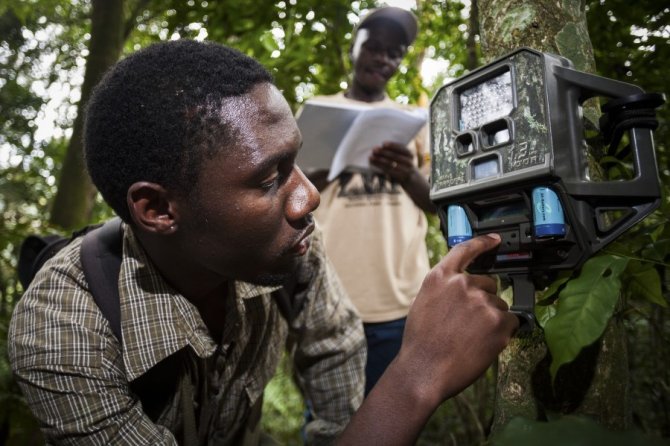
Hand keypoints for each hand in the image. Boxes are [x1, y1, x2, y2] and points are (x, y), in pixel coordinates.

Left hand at [369, 142, 415, 183]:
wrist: (409, 179)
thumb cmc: (401, 164)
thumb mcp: (401, 156)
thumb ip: (393, 152)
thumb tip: (378, 147)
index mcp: (409, 154)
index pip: (401, 148)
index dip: (392, 145)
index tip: (383, 143)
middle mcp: (409, 162)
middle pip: (395, 156)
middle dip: (383, 152)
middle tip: (374, 149)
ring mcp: (405, 170)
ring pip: (391, 164)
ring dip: (379, 160)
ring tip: (371, 157)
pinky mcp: (400, 177)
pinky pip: (388, 171)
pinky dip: (380, 166)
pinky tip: (373, 163)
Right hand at [395, 234, 517, 404]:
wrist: (424, 370)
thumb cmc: (421, 342)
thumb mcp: (424, 303)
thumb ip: (444, 290)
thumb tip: (463, 289)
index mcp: (440, 278)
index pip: (465, 250)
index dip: (483, 243)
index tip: (495, 239)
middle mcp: (462, 284)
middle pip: (488, 284)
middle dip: (483, 300)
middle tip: (468, 324)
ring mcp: (482, 301)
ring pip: (499, 305)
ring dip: (491, 319)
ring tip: (471, 338)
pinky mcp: (498, 321)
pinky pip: (511, 322)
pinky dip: (503, 333)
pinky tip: (483, 344)